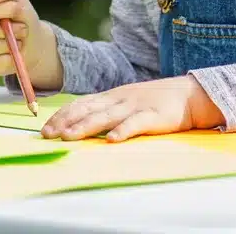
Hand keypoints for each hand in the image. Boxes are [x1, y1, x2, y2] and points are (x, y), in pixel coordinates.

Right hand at [0, 0, 61, 89]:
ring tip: (19, 41)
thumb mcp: (19, 1)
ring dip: (9, 45)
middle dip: (9, 29)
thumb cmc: (22, 18)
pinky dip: (8, 60)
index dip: (2, 10)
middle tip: (23, 29)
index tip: (17, 10)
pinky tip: (13, 54)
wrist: (32, 42)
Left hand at [41, 76, 224, 141]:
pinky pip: (135, 124)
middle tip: (48, 135)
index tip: (45, 128)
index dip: (62, 115)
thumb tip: (80, 123)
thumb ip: (107, 110)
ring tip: (70, 137)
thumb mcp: (127, 101)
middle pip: (88, 110)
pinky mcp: (153, 116)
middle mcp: (120, 99)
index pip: (81, 104)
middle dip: (66, 122)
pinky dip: (123, 131)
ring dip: (86, 127)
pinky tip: (112, 140)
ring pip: (106, 117)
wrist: (190, 95)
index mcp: (112, 96)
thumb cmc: (156, 101)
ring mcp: (136, 106)